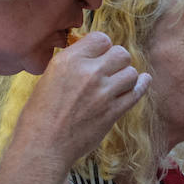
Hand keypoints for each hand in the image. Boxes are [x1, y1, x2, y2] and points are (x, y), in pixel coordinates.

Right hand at [14, 32, 151, 168]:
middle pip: (121, 53)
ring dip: (127, 76)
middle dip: (117, 60)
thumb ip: (73, 62)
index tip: (100, 55)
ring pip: (132, 72)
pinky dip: (141, 86)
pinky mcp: (113, 112)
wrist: (43, 145)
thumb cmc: (40, 113)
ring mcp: (103, 93)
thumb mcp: (50, 76)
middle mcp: (88, 72)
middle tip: (110, 70)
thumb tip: (93, 55)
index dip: (103, 47)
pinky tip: (143, 81)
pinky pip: (136, 93)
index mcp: (69, 60)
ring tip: (118, 82)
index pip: (101, 38)